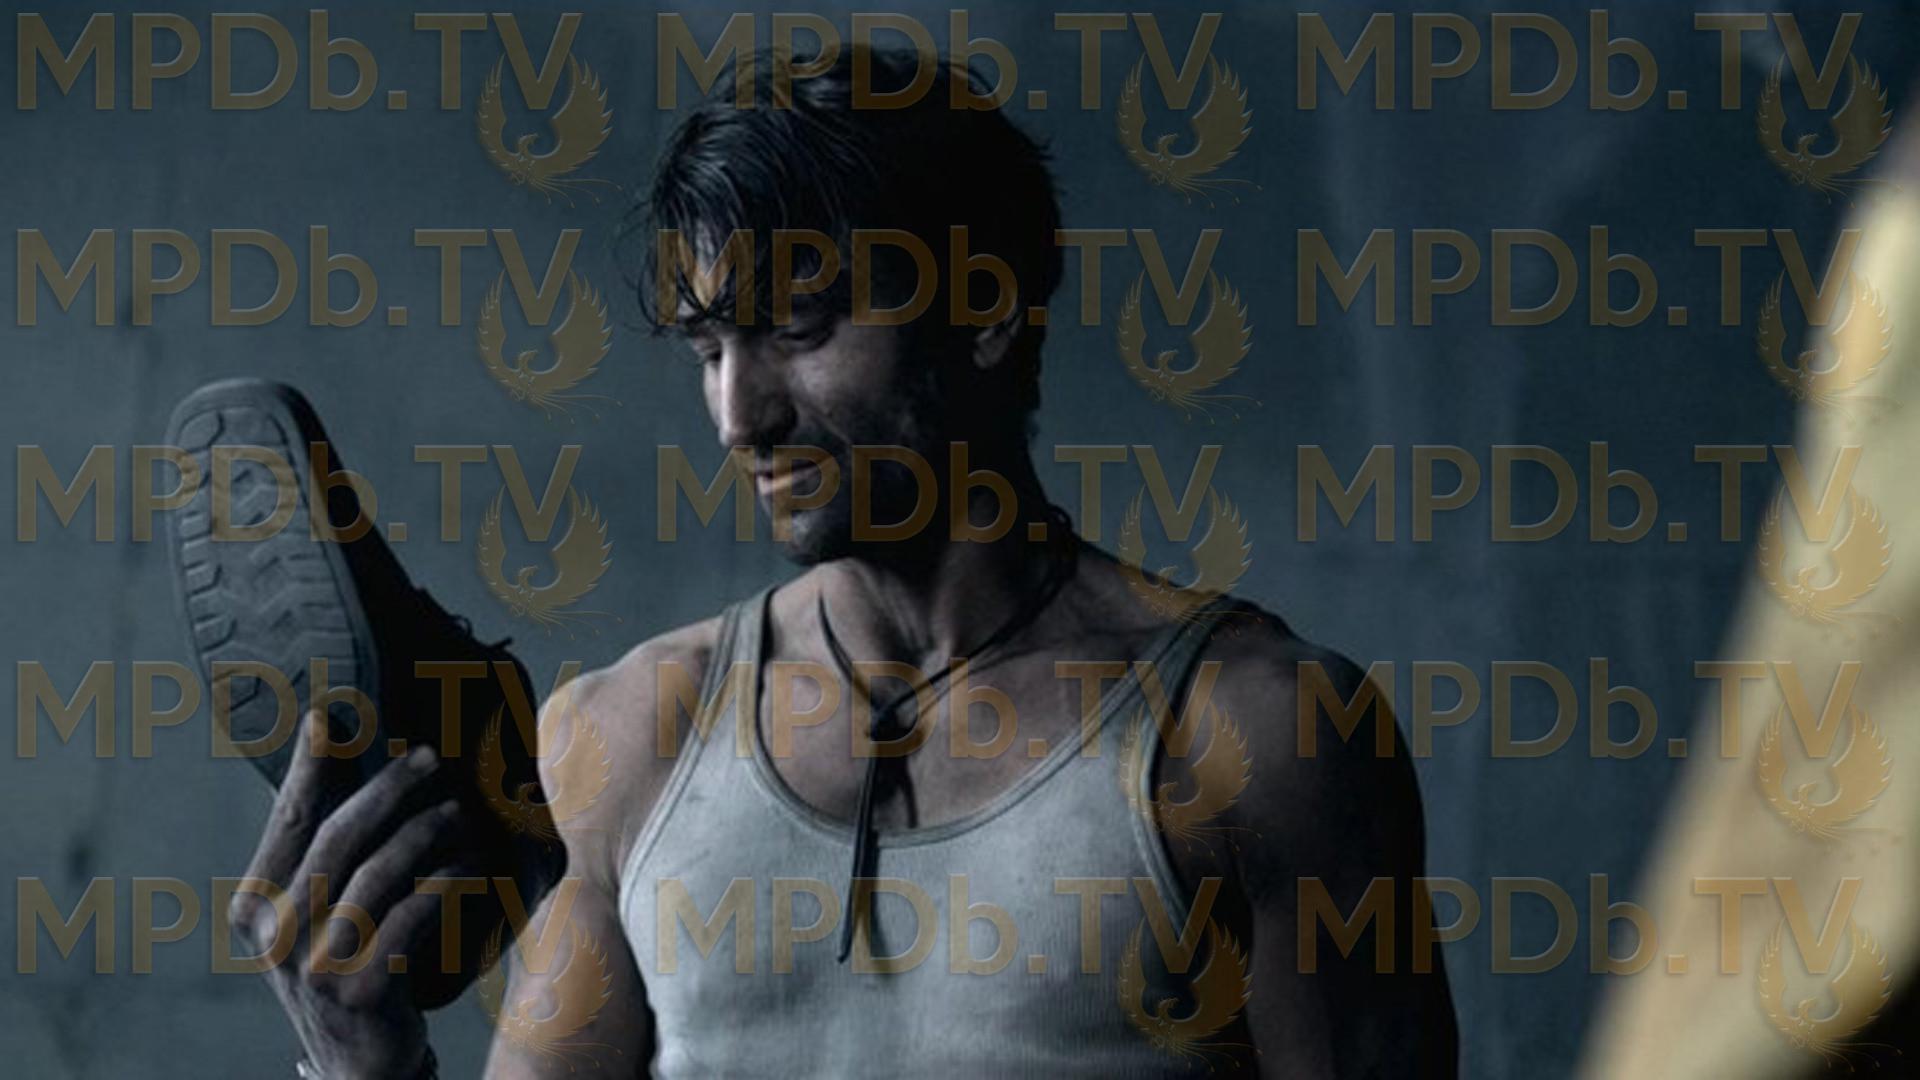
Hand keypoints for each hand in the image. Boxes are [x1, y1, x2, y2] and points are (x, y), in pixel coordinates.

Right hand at [230, 710, 463, 1077]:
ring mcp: (314, 964)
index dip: (308, 766)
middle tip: (427, 756)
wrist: (360, 1058)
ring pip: (378, 873)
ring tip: (457, 810)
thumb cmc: (346, 966)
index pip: (288, 821)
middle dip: (387, 787)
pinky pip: (411, 916)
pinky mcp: (359, 987)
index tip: (328, 715)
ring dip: (425, 832)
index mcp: (255, 906)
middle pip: (337, 838)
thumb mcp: (317, 915)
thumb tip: (353, 761)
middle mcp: (275, 934)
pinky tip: (469, 866)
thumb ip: (324, 855)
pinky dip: (445, 883)